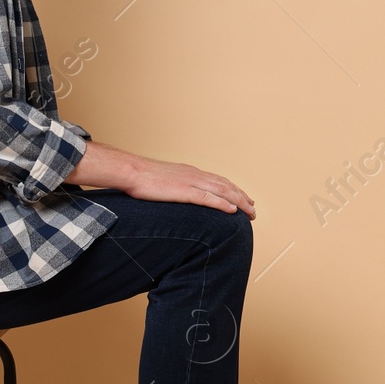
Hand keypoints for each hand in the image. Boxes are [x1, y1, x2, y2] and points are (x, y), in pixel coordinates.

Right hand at [126, 155, 255, 218]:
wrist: (131, 171)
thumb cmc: (142, 177)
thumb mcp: (165, 180)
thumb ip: (177, 186)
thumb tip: (180, 194)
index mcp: (191, 172)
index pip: (219, 180)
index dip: (233, 190)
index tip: (243, 198)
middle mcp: (195, 175)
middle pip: (226, 186)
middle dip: (242, 197)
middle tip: (253, 209)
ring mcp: (191, 182)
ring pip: (222, 192)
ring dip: (239, 202)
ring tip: (250, 212)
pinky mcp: (184, 191)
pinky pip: (208, 199)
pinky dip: (223, 204)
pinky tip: (232, 211)